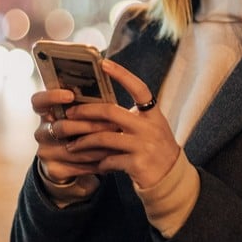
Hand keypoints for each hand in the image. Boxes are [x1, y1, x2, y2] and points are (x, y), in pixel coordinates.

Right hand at [30, 88, 119, 182]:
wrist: (66, 163)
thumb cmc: (78, 131)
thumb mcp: (77, 117)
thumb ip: (86, 106)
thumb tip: (110, 98)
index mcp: (46, 113)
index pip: (38, 101)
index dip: (52, 96)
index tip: (70, 95)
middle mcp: (42, 132)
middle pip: (62, 127)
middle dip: (90, 126)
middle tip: (114, 124)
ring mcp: (46, 152)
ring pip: (74, 149)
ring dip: (99, 146)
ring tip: (119, 142)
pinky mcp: (54, 169)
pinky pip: (80, 165)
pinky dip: (99, 161)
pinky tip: (113, 158)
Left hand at [64, 59, 179, 187]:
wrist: (171, 177)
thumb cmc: (156, 148)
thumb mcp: (152, 126)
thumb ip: (133, 116)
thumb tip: (101, 105)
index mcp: (153, 114)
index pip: (139, 88)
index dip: (122, 75)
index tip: (104, 63)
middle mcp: (150, 127)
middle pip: (111, 112)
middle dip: (85, 112)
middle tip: (69, 113)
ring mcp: (144, 146)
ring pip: (104, 138)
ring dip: (83, 142)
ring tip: (71, 145)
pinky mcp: (137, 164)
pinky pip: (109, 160)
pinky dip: (99, 162)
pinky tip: (94, 164)